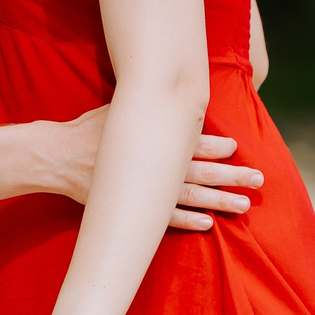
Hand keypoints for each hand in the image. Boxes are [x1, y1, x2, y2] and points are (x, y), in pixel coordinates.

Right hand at [50, 105, 260, 230]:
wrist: (56, 158)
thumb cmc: (87, 131)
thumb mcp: (117, 108)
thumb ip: (145, 107)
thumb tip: (170, 89)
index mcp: (150, 139)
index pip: (190, 142)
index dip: (215, 147)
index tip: (236, 148)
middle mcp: (151, 166)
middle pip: (200, 171)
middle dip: (232, 176)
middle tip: (258, 180)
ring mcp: (143, 191)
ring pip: (190, 197)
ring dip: (219, 201)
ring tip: (243, 205)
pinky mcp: (132, 209)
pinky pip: (165, 219)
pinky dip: (187, 221)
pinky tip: (208, 224)